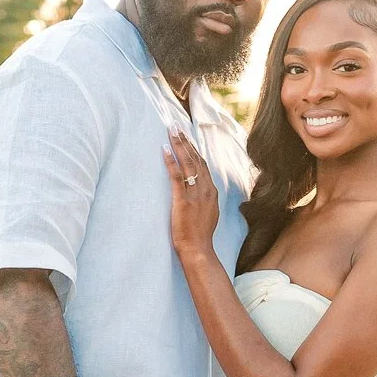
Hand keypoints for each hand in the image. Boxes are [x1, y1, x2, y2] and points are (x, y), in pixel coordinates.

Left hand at [162, 132, 220, 257]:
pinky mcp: (183, 200)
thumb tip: (198, 193)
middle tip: (176, 126)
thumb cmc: (200, 236)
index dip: (194, 150)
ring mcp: (195, 194)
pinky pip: (176, 176)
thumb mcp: (207, 214)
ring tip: (171, 131)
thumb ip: (204, 201)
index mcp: (211, 192)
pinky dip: (171, 161)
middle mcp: (205, 189)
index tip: (186, 137)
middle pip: (196, 159)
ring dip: (179, 145)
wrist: (199, 250)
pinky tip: (165, 150)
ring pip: (188, 163)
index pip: (203, 165)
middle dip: (186, 141)